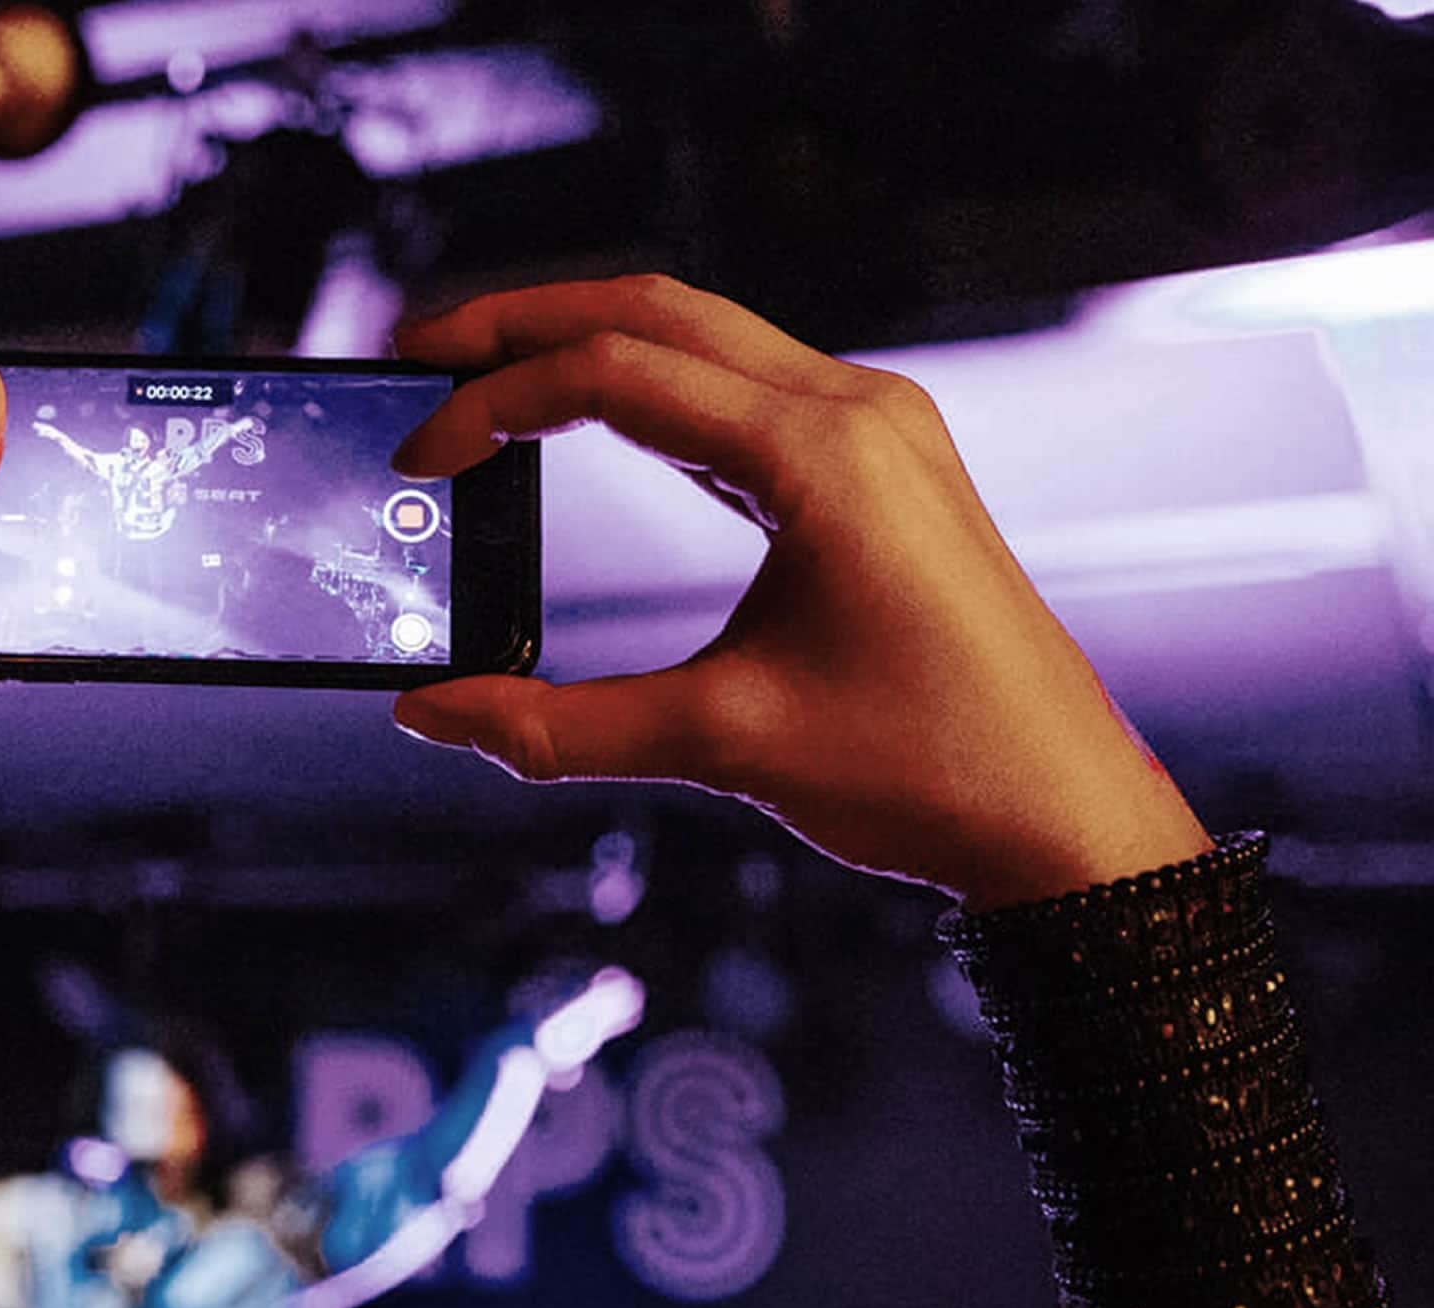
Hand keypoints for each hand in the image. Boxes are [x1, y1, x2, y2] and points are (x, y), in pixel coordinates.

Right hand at [388, 275, 1208, 907]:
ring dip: (588, 339)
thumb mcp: (722, 743)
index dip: (494, 403)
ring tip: (485, 369)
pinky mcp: (882, 464)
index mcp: (822, 453)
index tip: (420, 455)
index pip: (612, 376)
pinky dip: (651, 383)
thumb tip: (431, 716)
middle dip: (526, 319)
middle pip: (654, 311)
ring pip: (703, 333)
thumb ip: (557, 727)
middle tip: (419, 346)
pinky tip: (589, 415)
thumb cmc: (931, 773)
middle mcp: (857, 412)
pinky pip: (745, 384)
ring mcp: (879, 429)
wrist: (1067, 817)